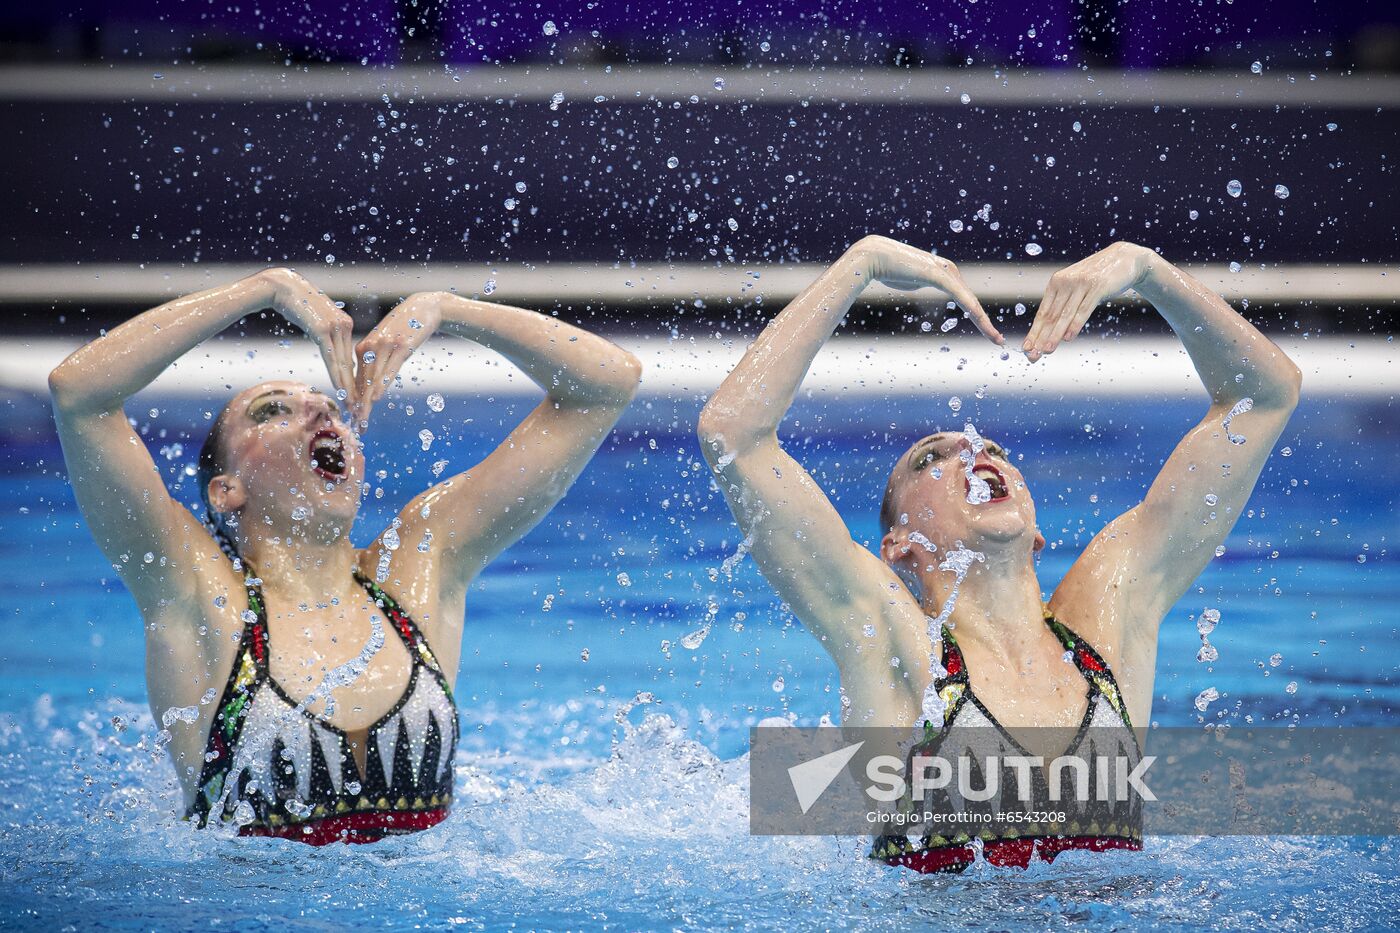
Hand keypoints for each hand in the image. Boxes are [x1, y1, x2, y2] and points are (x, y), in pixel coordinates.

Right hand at [257, 268, 357, 399]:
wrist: (282, 286)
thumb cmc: (297, 303)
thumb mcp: (317, 320)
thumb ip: (327, 334)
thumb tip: (332, 349)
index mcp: (346, 324)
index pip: (351, 356)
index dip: (354, 377)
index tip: (357, 393)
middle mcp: (345, 325)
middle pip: (351, 362)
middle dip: (354, 386)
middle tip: (359, 405)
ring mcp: (335, 327)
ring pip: (343, 362)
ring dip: (347, 385)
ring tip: (352, 403)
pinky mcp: (323, 330)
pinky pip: (331, 357)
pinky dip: (336, 374)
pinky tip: (340, 387)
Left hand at [351, 293, 442, 425]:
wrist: (425, 307)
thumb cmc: (406, 327)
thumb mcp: (388, 344)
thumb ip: (377, 361)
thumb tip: (372, 385)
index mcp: (363, 347)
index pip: (356, 380)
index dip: (355, 400)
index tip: (353, 418)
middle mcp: (371, 347)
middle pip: (362, 382)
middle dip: (359, 406)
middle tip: (356, 425)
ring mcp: (386, 346)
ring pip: (373, 379)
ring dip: (367, 401)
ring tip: (363, 418)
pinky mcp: (401, 346)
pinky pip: (390, 369)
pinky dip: (382, 384)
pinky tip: (377, 398)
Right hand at [850, 236, 1001, 343]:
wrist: (874, 256)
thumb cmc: (888, 268)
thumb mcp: (909, 279)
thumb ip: (917, 280)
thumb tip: (914, 281)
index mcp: (944, 273)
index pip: (965, 298)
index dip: (978, 317)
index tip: (989, 334)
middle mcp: (949, 271)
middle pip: (971, 302)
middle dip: (985, 324)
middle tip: (998, 342)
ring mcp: (944, 272)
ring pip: (970, 301)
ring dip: (983, 322)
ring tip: (994, 339)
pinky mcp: (938, 275)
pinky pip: (959, 295)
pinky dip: (972, 309)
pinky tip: (982, 322)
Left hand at [1023, 242, 1152, 360]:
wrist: (1124, 258)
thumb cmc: (1097, 278)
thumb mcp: (1076, 287)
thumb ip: (1064, 304)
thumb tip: (1052, 331)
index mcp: (1056, 283)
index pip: (1043, 313)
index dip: (1034, 332)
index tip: (1026, 348)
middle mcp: (1065, 282)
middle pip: (1051, 316)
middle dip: (1040, 338)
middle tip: (1032, 355)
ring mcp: (1081, 284)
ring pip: (1065, 315)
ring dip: (1055, 335)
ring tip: (1047, 350)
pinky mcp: (1097, 286)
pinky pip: (1084, 309)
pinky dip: (1075, 324)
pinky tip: (1068, 337)